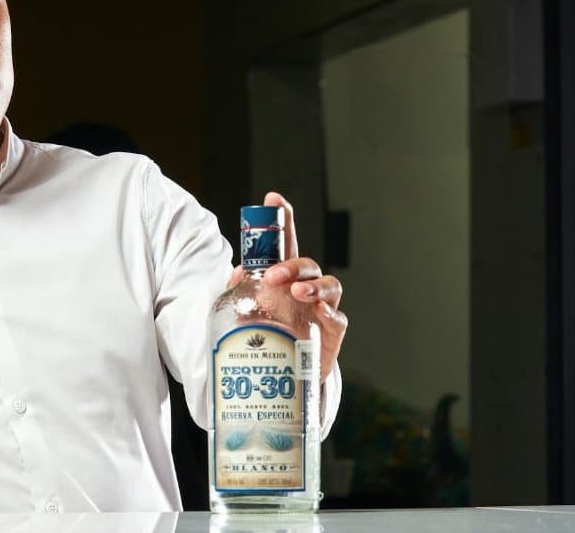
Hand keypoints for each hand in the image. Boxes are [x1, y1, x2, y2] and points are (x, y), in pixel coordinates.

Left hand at [226, 192, 346, 382]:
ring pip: (329, 285)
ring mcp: (322, 308)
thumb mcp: (246, 312)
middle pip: (307, 264)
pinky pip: (338, 317)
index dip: (282, 219)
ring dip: (313, 284)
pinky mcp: (331, 333)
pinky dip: (330, 312)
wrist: (286, 375)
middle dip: (291, 264)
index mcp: (284, 278)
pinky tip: (319, 311)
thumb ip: (240, 291)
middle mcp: (306, 287)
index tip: (272, 198)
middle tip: (272, 275)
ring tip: (297, 292)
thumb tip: (237, 272)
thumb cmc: (268, 336)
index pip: (285, 243)